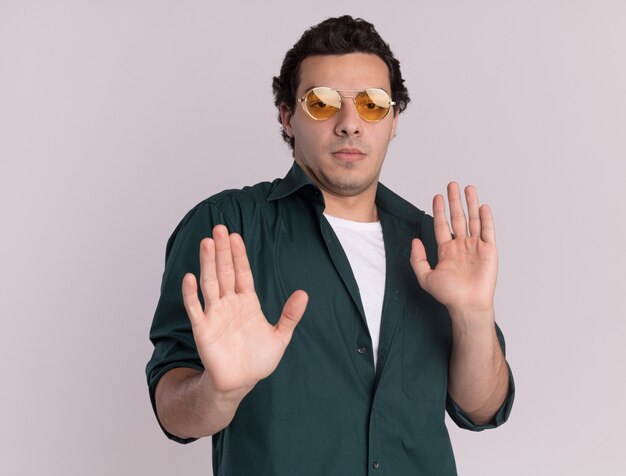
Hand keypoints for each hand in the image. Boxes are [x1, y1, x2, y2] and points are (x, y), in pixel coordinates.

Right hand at [182, 225, 307, 395]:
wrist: (240, 382)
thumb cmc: (258, 360)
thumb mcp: (280, 336)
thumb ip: (290, 315)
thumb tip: (304, 294)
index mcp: (247, 302)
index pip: (242, 273)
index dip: (239, 255)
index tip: (236, 235)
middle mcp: (229, 303)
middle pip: (225, 272)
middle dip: (223, 251)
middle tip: (219, 228)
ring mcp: (215, 314)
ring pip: (210, 283)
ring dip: (208, 263)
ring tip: (207, 243)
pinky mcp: (203, 328)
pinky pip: (195, 308)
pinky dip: (191, 293)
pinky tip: (189, 277)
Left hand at [410, 183, 497, 320]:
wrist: (467, 305)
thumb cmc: (448, 295)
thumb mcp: (425, 277)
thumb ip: (418, 259)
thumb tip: (415, 241)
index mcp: (446, 250)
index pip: (442, 225)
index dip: (439, 210)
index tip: (437, 197)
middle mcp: (461, 246)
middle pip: (458, 218)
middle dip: (455, 201)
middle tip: (452, 185)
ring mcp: (475, 247)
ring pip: (473, 220)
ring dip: (471, 204)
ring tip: (468, 188)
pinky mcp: (489, 251)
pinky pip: (488, 231)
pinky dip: (486, 218)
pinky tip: (483, 206)